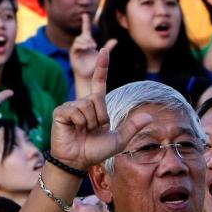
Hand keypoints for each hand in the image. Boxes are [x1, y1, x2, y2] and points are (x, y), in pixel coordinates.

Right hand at [49, 47, 152, 170]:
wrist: (77, 161)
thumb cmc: (95, 151)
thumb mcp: (119, 139)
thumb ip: (132, 127)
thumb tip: (150, 116)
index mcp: (96, 106)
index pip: (99, 83)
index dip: (102, 67)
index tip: (104, 50)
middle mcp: (82, 104)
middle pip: (96, 99)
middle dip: (100, 116)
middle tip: (92, 130)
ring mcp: (70, 107)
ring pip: (87, 105)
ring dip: (89, 122)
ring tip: (82, 131)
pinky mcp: (60, 112)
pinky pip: (75, 111)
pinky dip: (79, 122)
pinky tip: (74, 129)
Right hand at [69, 13, 115, 94]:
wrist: (89, 76)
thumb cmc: (95, 67)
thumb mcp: (103, 55)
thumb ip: (108, 47)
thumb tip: (115, 40)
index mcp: (87, 43)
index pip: (85, 30)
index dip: (85, 22)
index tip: (85, 14)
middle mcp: (81, 45)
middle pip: (83, 35)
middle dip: (88, 38)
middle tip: (95, 45)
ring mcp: (76, 49)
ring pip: (79, 39)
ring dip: (86, 41)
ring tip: (92, 46)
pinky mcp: (73, 54)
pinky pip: (76, 45)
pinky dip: (82, 45)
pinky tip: (88, 47)